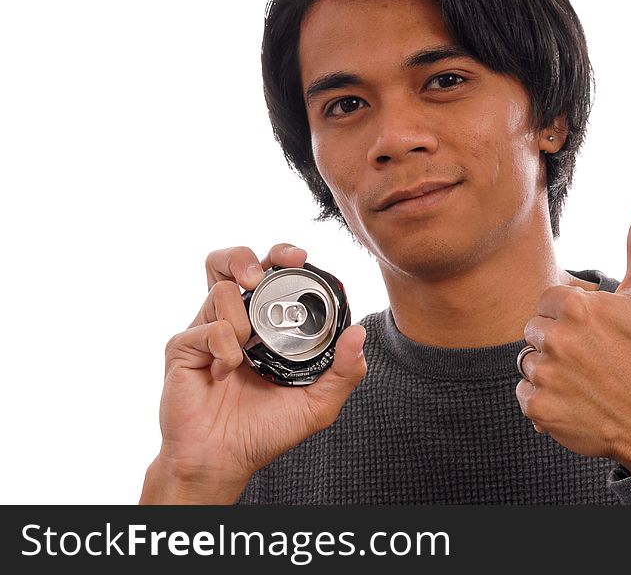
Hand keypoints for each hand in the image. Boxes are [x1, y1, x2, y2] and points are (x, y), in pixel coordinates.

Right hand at [141, 244, 366, 502]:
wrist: (224, 461)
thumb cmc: (265, 430)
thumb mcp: (317, 404)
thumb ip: (343, 371)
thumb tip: (358, 333)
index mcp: (266, 325)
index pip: (272, 275)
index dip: (283, 256)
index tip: (300, 257)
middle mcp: (235, 320)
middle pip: (233, 261)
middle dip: (248, 257)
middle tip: (261, 275)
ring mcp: (207, 330)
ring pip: (220, 287)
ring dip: (242, 316)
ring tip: (248, 346)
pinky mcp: (184, 347)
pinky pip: (207, 328)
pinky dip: (224, 347)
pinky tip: (226, 372)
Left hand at [515, 197, 630, 472]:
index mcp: (576, 306)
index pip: (546, 301)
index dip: (569, 316)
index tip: (593, 331)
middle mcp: (557, 338)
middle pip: (534, 330)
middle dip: (556, 341)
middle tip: (590, 357)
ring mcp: (546, 375)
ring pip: (527, 362)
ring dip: (549, 370)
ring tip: (583, 380)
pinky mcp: (539, 409)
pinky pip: (524, 394)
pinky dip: (543, 400)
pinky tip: (572, 400)